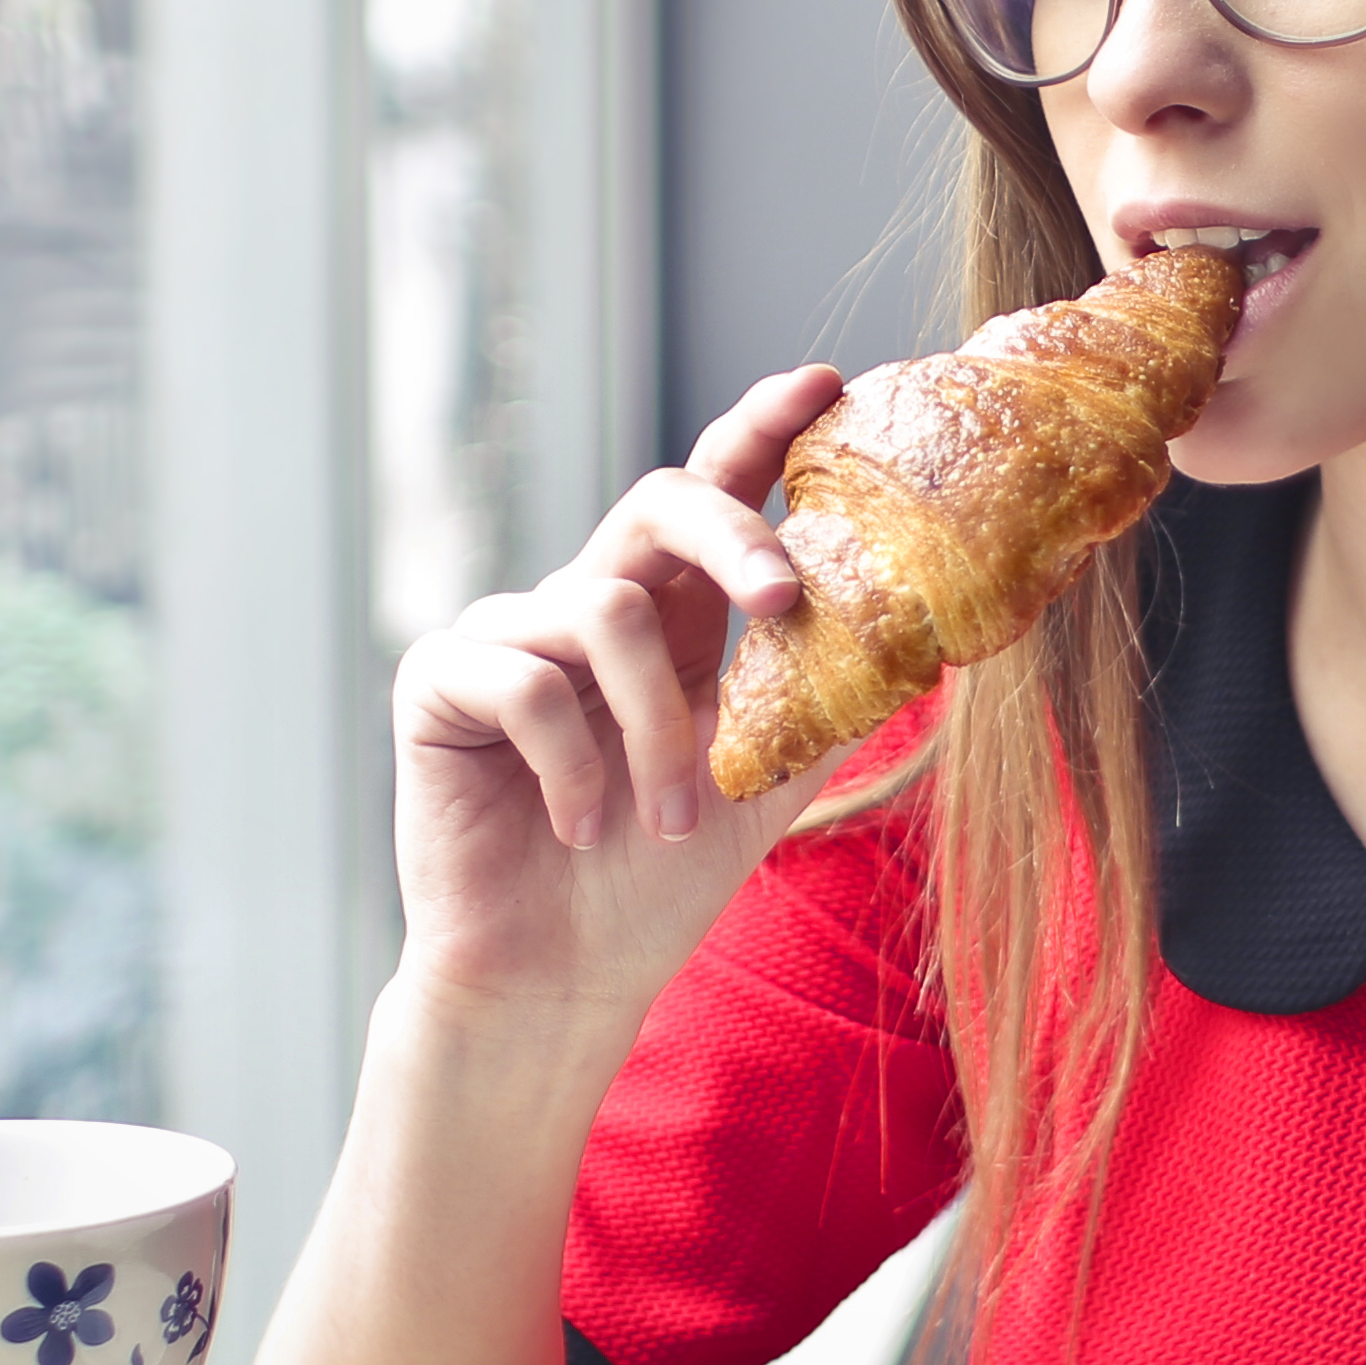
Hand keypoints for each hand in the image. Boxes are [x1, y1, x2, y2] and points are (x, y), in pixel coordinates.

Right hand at [388, 366, 847, 1027]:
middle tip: (783, 596)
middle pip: (656, 505)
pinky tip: (578, 827)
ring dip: (656, 732)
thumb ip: (822, 705)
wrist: (558, 981)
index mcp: (667, 618)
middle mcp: (583, 605)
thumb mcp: (765, 785)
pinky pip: (526, 681)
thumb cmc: (654, 885)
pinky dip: (575, 766)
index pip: (713, 496)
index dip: (760, 433)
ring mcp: (507, 635)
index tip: (822, 384)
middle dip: (730, 533)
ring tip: (665, 821)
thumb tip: (925, 638)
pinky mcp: (440, 681)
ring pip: (607, 613)